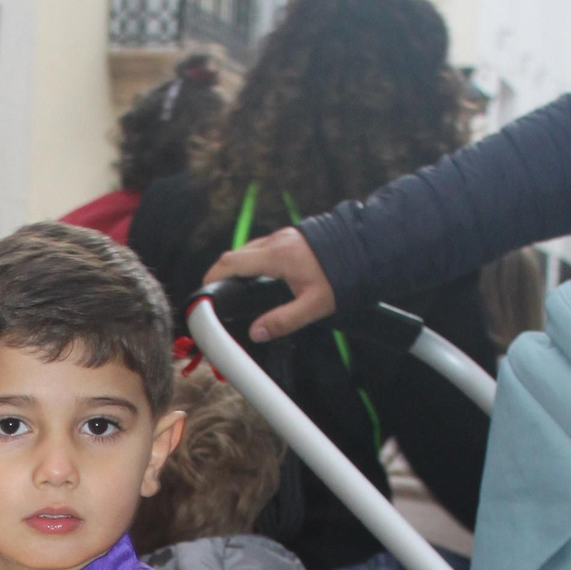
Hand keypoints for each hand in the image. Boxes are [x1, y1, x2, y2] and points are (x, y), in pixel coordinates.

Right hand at [201, 227, 335, 340]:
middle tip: (216, 295)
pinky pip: (263, 247)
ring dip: (238, 266)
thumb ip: (282, 321)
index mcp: (277, 257)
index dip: (212, 276)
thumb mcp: (313, 306)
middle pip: (235, 255)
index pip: (231, 263)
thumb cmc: (343, 277)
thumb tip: (255, 333)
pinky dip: (253, 261)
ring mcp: (284, 236)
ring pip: (249, 250)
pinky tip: (260, 277)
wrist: (367, 248)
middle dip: (221, 273)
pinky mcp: (292, 237)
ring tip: (236, 289)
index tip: (203, 291)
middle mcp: (276, 242)